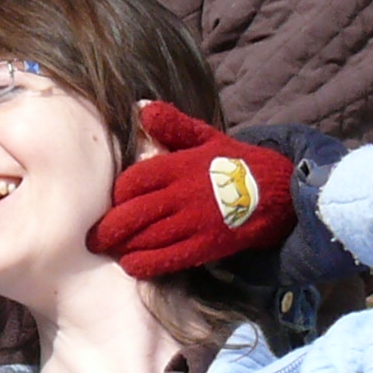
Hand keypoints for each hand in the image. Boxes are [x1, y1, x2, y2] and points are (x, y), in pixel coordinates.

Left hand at [91, 103, 295, 275]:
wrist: (281, 191)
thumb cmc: (237, 163)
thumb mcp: (206, 137)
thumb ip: (174, 125)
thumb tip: (142, 108)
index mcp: (180, 165)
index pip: (135, 180)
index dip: (118, 194)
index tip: (111, 203)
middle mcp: (184, 194)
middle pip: (134, 212)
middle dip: (109, 228)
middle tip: (92, 237)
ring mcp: (195, 222)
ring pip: (148, 237)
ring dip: (123, 246)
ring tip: (109, 250)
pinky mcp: (207, 245)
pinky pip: (169, 258)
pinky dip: (146, 263)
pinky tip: (131, 264)